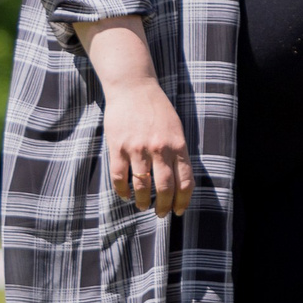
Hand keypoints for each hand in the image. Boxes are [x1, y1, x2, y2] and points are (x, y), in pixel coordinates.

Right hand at [102, 80, 192, 214]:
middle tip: (161, 214)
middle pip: (165, 188)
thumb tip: (181, 182)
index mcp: (178, 145)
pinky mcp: (118, 146)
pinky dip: (123, 191)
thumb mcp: (176, 128)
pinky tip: (126, 196)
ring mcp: (138, 148)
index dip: (183, 201)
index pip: (185, 181)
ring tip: (144, 206)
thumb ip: (178, 153)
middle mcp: (159, 148)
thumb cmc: (157, 109)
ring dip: (144, 201)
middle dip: (164, 206)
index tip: (179, 211)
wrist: (133, 88)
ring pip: (142, 185)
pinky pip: (120, 176)